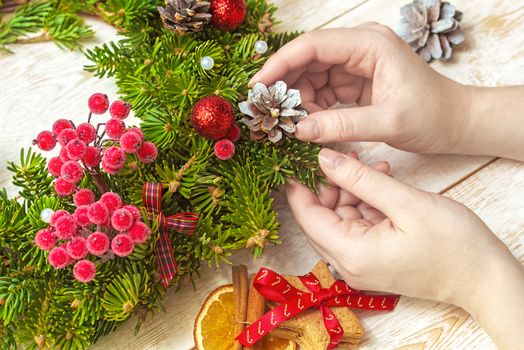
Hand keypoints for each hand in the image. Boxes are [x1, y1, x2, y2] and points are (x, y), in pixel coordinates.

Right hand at [251, 24, 471, 153]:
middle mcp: (361, 47)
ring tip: (291, 124)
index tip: (257, 87)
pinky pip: (323, 89)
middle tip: (268, 111)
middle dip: (285, 84)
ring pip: (312, 75)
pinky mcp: (356, 79)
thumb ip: (343, 126)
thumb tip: (299, 131)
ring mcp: (357, 62)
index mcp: (370, 44)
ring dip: (298, 99)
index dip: (280, 64)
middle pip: (308, 58)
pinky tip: (308, 124)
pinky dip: (312, 106)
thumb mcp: (388, 122)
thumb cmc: (432, 116)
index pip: (313, 45)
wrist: (456, 122)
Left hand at [286, 148, 523, 347]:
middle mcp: (349, 264)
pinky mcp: (373, 259)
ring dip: (352, 190)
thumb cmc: (453, 244)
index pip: (306, 217)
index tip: (298, 157)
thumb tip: (324, 159)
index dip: (299, 185)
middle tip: (346, 157)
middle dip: (330, 184)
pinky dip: (365, 203)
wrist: (484, 277)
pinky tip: (381, 183)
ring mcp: (361, 263)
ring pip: (339, 218)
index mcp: (351, 254)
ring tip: (374, 167)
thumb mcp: (405, 202)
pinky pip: (357, 225)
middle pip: (320, 217)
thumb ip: (361, 179)